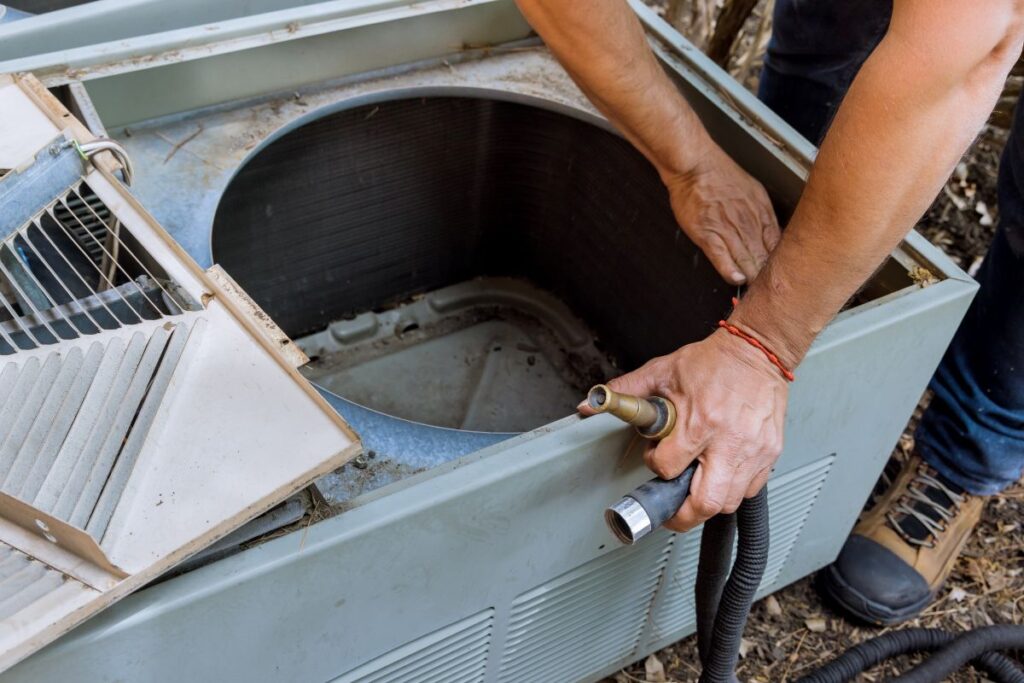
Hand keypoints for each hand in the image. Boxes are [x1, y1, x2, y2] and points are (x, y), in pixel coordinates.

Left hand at [582, 329, 788, 531]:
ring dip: (707, 504)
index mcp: (700, 422)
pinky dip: (733, 492)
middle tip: (671, 511)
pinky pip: (751, 490)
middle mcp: (729, 441)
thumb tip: (591, 404)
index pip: (669, 468)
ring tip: (693, 493)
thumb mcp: (662, 371)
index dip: (656, 466)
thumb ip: (626, 391)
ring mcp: (754, 450)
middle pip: (705, 502)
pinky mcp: (770, 453)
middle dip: (682, 514)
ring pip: (729, 502)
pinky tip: (720, 477)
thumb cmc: (713, 362)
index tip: (657, 457)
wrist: (757, 351)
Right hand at [663, 145, 780, 284]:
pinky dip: (730, 270)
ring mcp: (727, 229)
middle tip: (773, 291)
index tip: (780, 274)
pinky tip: (736, 279)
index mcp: (762, 212)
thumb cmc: (721, 175)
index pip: (777, 244)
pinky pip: (721, 256)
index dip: (779, 262)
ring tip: (756, 292)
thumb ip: (763, 214)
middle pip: (763, 256)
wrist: (696, 166)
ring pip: (745, 259)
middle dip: (768, 275)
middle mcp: (748, 222)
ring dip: (752, 277)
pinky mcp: (707, 233)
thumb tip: (771, 234)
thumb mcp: (754, 191)